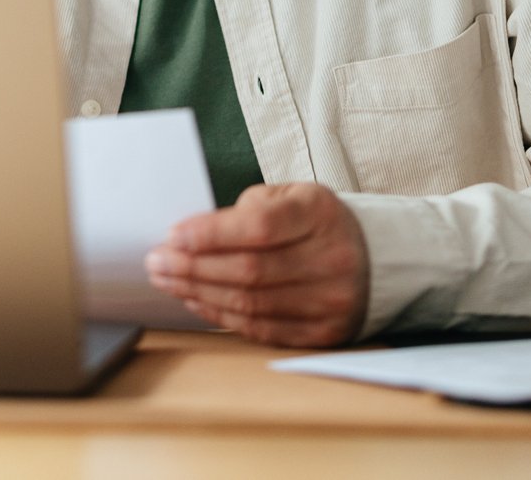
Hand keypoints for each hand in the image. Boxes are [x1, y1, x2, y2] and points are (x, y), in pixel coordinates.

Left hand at [145, 183, 370, 347]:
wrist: (373, 257)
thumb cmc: (316, 222)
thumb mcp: (291, 196)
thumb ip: (249, 210)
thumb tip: (192, 236)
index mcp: (319, 214)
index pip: (260, 227)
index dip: (211, 234)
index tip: (173, 235)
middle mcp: (331, 259)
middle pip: (250, 271)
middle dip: (193, 267)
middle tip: (157, 261)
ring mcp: (330, 301)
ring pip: (252, 304)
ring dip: (200, 293)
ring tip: (168, 281)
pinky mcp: (324, 333)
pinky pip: (262, 330)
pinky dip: (222, 316)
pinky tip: (196, 301)